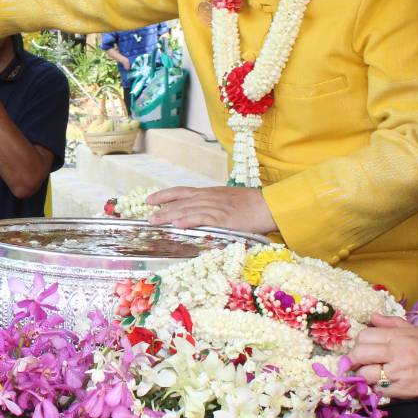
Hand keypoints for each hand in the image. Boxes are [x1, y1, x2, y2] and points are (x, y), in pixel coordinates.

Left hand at [146, 185, 276, 234]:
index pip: (182, 192)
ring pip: (187, 210)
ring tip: (155, 222)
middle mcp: (210, 197)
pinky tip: (177, 225)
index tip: (150, 200)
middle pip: (181, 202)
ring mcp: (216, 207)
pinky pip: (202, 218)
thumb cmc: (252, 205)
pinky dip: (188, 221)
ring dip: (169, 216)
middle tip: (148, 217)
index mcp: (210, 193)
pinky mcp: (223, 218)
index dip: (165, 195)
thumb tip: (202, 215)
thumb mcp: (229, 201)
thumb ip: (214, 206)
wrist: (269, 206)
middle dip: (163, 209)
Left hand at [346, 315, 417, 398]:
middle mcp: (396, 352)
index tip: (359, 350)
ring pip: (365, 375)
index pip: (364, 336)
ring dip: (362, 376)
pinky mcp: (405, 390)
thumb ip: (393, 324)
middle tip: (352, 365)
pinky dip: (376, 389)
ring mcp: (400, 372)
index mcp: (399, 335)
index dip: (358, 344)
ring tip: (366, 376)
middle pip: (359, 355)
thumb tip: (372, 317)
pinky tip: (380, 386)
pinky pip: (380, 391)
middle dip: (352, 361)